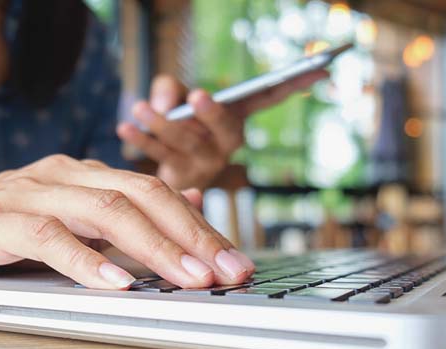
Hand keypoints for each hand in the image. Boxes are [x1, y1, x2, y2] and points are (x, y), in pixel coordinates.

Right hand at [0, 155, 253, 289]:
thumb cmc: (2, 226)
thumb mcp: (71, 216)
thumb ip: (125, 208)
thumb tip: (189, 197)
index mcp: (85, 173)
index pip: (156, 192)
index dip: (199, 225)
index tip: (234, 259)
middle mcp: (64, 175)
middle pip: (140, 195)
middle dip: (190, 233)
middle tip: (227, 269)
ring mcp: (30, 193)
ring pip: (103, 211)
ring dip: (152, 246)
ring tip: (188, 277)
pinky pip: (49, 237)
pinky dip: (86, 261)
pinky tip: (117, 283)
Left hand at [117, 70, 328, 190]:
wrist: (155, 184)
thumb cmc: (175, 129)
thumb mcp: (175, 101)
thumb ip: (170, 91)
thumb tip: (165, 102)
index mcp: (236, 120)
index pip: (269, 98)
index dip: (294, 84)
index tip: (320, 67)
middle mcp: (226, 143)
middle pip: (226, 128)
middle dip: (213, 113)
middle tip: (198, 96)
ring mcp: (205, 163)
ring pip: (186, 143)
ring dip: (161, 123)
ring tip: (138, 107)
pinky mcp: (181, 179)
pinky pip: (159, 159)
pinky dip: (141, 141)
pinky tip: (125, 127)